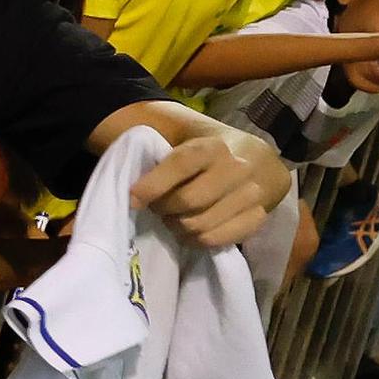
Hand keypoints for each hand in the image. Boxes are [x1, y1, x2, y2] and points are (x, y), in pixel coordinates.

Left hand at [129, 125, 287, 250]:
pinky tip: (189, 231)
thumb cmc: (204, 153)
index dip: (153, 185)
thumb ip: (152, 145)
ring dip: (177, 226)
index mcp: (214, 146)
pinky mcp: (258, 217)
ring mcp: (252, 194)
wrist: (252, 160)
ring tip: (172, 218)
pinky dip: (195, 240)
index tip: (133, 200)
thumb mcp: (180, 138)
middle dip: (164, 209)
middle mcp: (237, 168)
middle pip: (189, 201)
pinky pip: (216, 240)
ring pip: (201, 224)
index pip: (181, 164)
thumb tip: (120, 166)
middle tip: (157, 208)